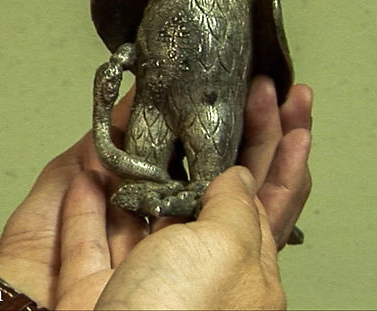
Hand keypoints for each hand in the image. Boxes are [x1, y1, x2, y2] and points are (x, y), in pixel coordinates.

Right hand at [0, 78, 311, 308]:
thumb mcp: (224, 251)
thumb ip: (233, 205)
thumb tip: (234, 174)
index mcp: (245, 270)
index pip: (276, 195)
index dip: (285, 144)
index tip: (290, 100)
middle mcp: (197, 272)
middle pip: (217, 191)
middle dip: (233, 135)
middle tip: (245, 88)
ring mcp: (143, 279)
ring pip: (146, 208)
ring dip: (148, 161)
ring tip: (157, 114)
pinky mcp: (93, 287)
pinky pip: (88, 234)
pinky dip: (86, 200)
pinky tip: (90, 171)